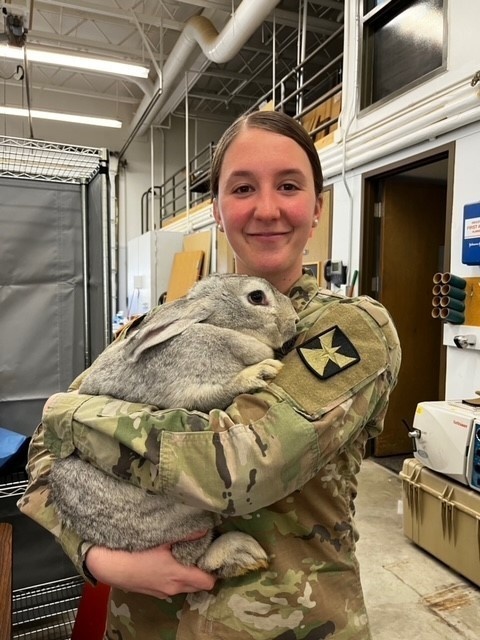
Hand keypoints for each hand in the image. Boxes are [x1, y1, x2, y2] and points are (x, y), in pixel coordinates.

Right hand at [85, 531, 215, 598]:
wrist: (109, 565)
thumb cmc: (136, 550)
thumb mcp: (162, 538)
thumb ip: (186, 535)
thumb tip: (206, 529)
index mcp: (179, 575)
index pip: (208, 582)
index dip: (214, 570)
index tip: (214, 555)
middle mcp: (173, 588)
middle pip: (198, 585)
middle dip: (203, 572)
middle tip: (202, 553)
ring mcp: (162, 592)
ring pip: (184, 586)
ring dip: (188, 575)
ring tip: (186, 555)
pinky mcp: (152, 592)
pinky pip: (171, 587)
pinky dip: (175, 577)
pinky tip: (168, 563)